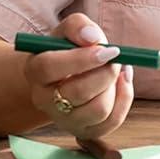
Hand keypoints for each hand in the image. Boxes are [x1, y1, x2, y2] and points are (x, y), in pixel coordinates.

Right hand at [22, 13, 133, 140]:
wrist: (64, 77)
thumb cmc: (67, 50)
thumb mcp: (69, 31)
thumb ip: (78, 26)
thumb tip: (94, 38)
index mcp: (34, 70)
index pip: (50, 67)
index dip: (82, 59)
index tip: (108, 50)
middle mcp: (44, 100)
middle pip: (78, 92)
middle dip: (106, 73)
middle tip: (116, 58)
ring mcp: (63, 120)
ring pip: (98, 109)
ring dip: (115, 86)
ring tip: (116, 70)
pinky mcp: (84, 132)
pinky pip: (112, 121)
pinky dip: (124, 99)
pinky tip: (121, 83)